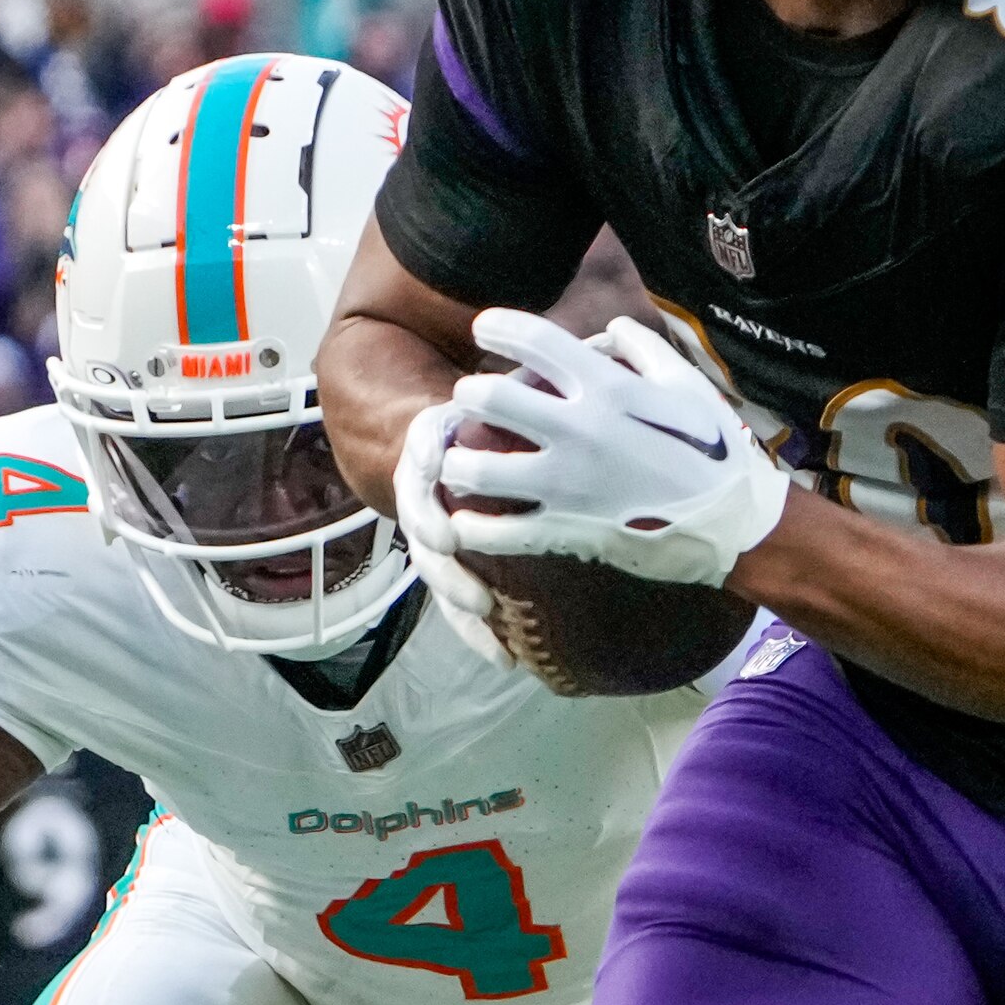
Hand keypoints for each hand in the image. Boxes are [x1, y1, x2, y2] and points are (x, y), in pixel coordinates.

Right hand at [391, 396, 519, 654]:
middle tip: (455, 545)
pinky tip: (504, 658)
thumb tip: (582, 347)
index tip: (435, 462)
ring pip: (435, 570)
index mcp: (436, 447)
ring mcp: (434, 536)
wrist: (441, 445)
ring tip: (487, 619)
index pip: (423, 449)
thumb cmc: (485, 418)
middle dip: (439, 537)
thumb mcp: (498, 392)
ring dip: (457, 596)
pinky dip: (477, 633)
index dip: (426, 455)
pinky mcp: (451, 570)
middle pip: (424, 521)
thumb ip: (522, 382)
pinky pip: (456, 605)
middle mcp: (428, 494)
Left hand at [425, 309, 791, 586]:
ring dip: (461, 463)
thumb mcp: (690, 388)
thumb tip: (615, 326)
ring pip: (477, 468)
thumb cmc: (717, 453)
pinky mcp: (566, 531)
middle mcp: (580, 431)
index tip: (483, 328)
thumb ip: (645, 351)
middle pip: (488, 398)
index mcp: (608, 389)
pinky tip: (471, 521)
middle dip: (470, 396)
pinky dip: (475, 527)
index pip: (535, 340)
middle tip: (473, 402)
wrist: (735, 527)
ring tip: (464, 464)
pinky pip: (497, 531)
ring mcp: (568, 484)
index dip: (498, 326)